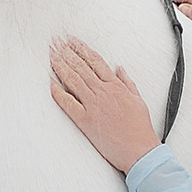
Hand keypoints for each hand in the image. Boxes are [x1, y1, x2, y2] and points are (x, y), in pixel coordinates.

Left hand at [49, 36, 160, 171]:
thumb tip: (119, 68)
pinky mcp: (86, 121)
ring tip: (51, 55)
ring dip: (60, 66)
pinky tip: (51, 83)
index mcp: (116, 86)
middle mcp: (103, 92)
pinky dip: (58, 92)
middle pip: (81, 67)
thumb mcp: (138, 99)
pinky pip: (68, 103)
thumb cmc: (140, 128)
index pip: (95, 61)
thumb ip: (127, 81)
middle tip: (55, 42)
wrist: (140, 150)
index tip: (71, 41)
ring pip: (73, 80)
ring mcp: (94, 106)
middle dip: (66, 52)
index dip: (81, 49)